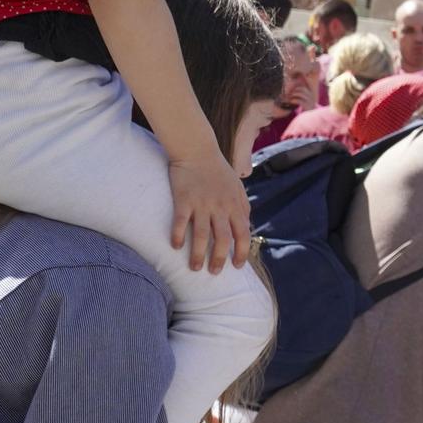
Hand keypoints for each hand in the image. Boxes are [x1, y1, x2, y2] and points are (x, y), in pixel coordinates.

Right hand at [168, 148, 253, 273]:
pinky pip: (181, 222)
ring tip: (194, 268)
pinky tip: (176, 247)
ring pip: (202, 236)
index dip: (242, 252)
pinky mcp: (184, 199)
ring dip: (198, 255)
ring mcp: (202, 203)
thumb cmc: (218, 170)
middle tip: (214, 273)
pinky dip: (179, 236)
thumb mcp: (237, 187)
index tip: (238, 266)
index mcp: (235, 205)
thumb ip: (242, 206)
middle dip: (219, 259)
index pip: (243, 234)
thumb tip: (247, 224)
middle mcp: (220, 207)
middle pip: (222, 240)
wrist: (197, 149)